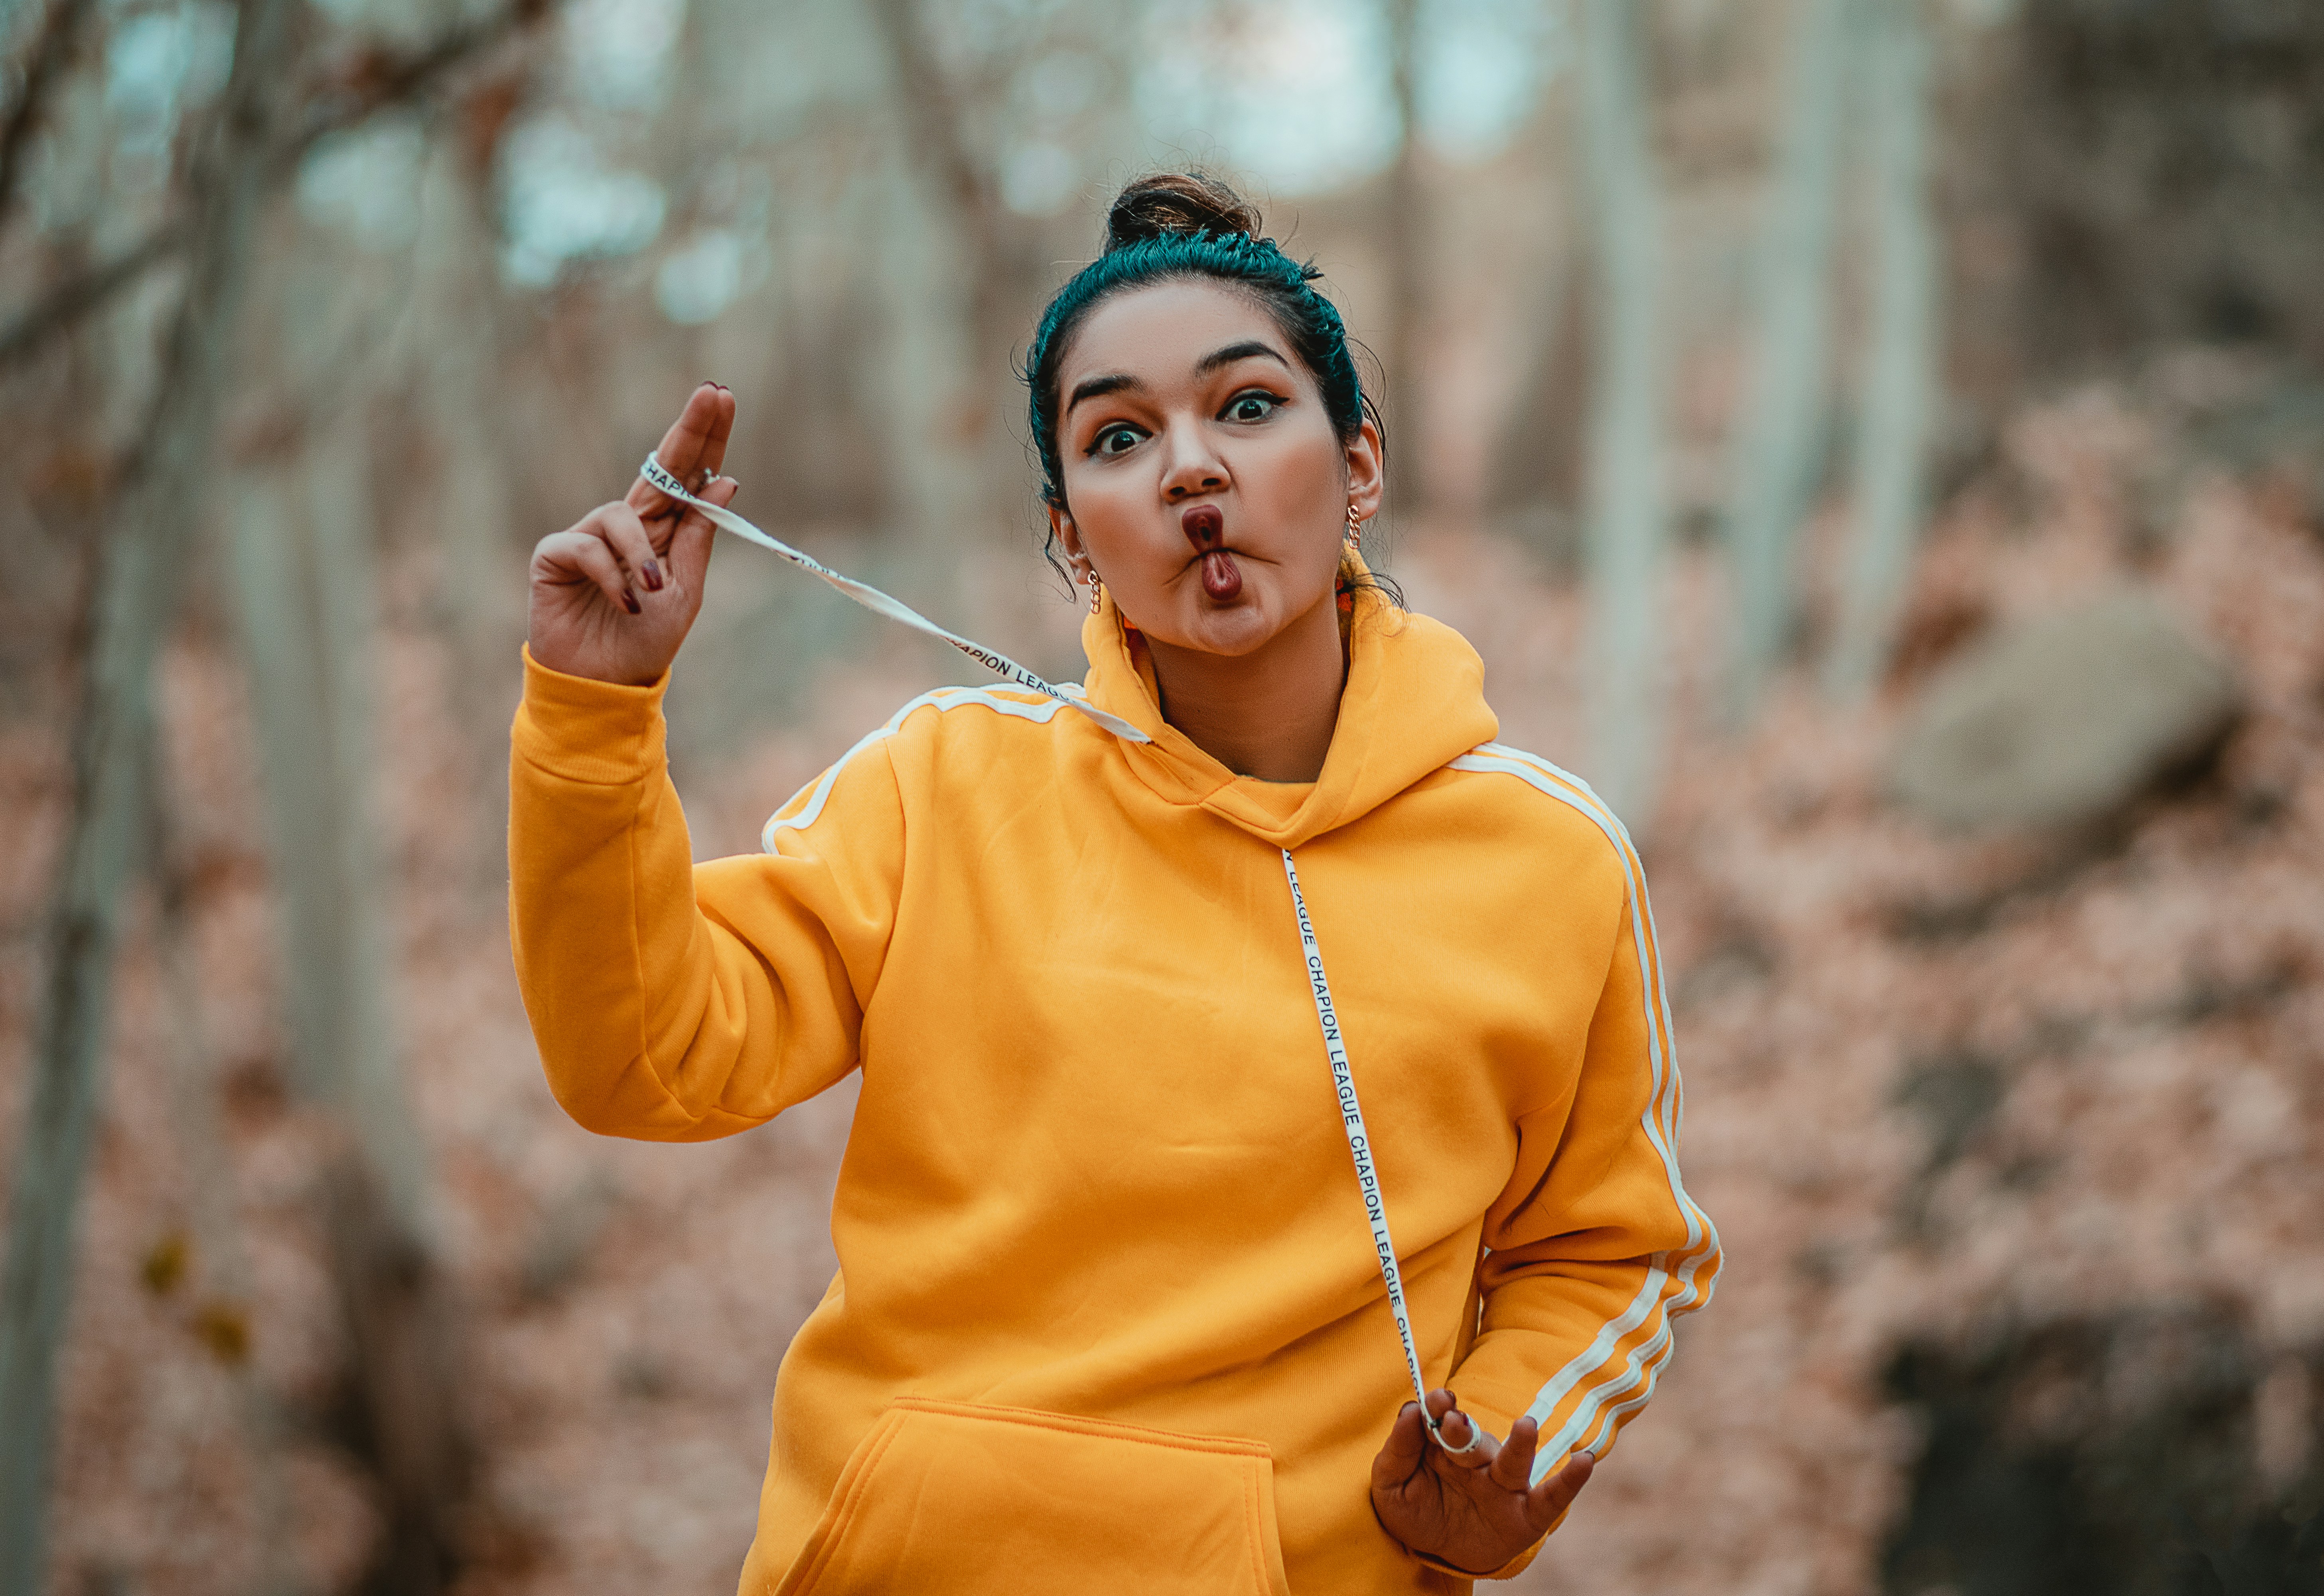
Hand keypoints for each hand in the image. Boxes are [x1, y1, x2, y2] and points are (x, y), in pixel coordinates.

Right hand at [527, 382, 739, 685]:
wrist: (603, 686)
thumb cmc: (645, 642)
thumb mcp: (685, 591)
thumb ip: (698, 536)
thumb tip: (726, 482)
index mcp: (663, 533)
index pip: (687, 477)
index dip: (704, 438)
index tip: (723, 396)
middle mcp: (628, 527)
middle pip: (661, 469)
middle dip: (689, 431)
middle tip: (713, 394)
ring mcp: (590, 537)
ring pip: (623, 514)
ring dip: (643, 553)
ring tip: (653, 591)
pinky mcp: (556, 556)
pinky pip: (589, 546)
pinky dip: (612, 575)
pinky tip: (624, 602)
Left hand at [1370, 1387, 1593, 1576]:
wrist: (1440, 1554)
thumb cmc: (1417, 1511)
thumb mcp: (1391, 1487)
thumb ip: (1397, 1450)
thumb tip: (1409, 1411)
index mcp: (1444, 1449)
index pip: (1442, 1421)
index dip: (1439, 1408)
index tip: (1437, 1398)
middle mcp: (1477, 1461)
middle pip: (1474, 1441)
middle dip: (1464, 1429)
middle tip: (1453, 1419)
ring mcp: (1504, 1486)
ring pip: (1513, 1462)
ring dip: (1519, 1444)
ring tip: (1526, 1426)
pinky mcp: (1527, 1514)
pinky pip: (1551, 1497)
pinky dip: (1570, 1481)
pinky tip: (1584, 1462)